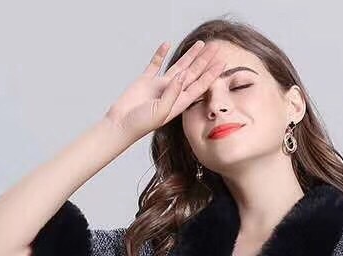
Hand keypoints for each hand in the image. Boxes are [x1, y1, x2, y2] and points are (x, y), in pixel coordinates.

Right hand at [104, 40, 226, 143]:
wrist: (120, 125)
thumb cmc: (140, 124)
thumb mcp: (160, 111)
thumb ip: (172, 93)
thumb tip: (182, 75)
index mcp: (178, 103)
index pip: (199, 86)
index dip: (211, 74)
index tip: (222, 63)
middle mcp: (172, 93)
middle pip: (193, 74)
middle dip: (205, 61)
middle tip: (216, 48)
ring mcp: (159, 86)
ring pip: (178, 66)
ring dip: (189, 55)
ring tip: (200, 44)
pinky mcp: (145, 81)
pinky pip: (155, 64)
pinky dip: (161, 54)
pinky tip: (167, 44)